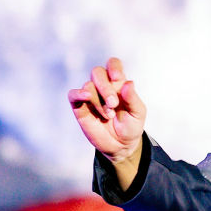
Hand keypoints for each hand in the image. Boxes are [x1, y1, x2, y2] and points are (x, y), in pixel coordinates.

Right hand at [68, 58, 146, 187]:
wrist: (121, 146)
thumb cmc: (131, 126)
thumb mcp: (138, 113)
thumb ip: (133, 98)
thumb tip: (128, 82)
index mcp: (119, 84)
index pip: (113, 65)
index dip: (114, 66)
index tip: (118, 77)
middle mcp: (103, 87)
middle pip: (98, 72)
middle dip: (105, 87)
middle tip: (113, 104)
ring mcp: (91, 97)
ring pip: (89, 85)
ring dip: (99, 100)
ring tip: (108, 115)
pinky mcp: (80, 108)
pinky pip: (73, 95)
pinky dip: (78, 93)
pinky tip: (85, 96)